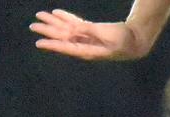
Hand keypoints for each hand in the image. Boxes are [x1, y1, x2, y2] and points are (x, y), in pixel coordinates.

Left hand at [30, 9, 150, 60]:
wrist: (136, 41)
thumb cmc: (124, 40)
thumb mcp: (106, 34)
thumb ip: (88, 31)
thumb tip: (72, 29)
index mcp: (87, 50)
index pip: (66, 47)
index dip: (52, 44)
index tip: (38, 43)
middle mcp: (84, 45)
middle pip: (62, 37)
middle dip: (48, 30)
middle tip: (33, 25)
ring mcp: (87, 38)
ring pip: (66, 30)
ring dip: (54, 23)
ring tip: (40, 15)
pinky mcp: (91, 32)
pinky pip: (75, 25)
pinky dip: (66, 19)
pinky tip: (57, 14)